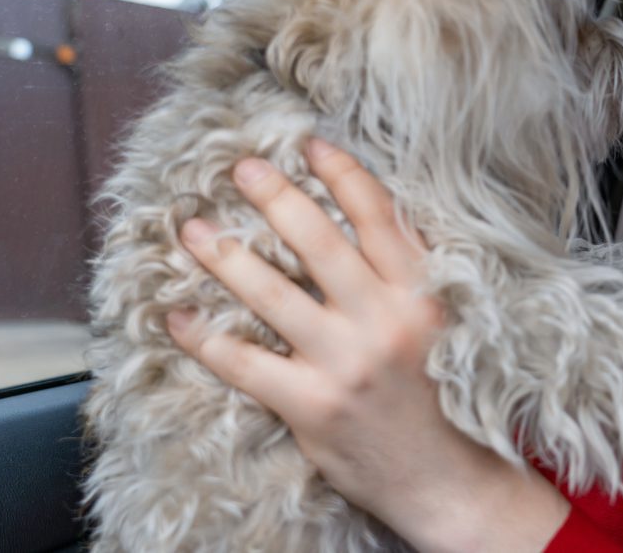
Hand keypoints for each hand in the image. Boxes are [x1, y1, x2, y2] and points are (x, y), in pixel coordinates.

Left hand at [165, 138, 568, 552]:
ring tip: (193, 229)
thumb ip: (408, 274)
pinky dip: (205, 339)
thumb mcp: (441, 322)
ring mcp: (344, 363)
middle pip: (318, 241)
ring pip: (271, 294)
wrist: (445, 476)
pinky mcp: (311, 404)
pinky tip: (177, 317)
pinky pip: (244, 363)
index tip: (311, 145)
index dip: (342, 174)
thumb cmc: (441, 394)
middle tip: (241, 169)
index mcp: (420, 294)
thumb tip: (366, 218)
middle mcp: (382, 320)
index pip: (377, 216)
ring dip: (225, 255)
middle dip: (274, 196)